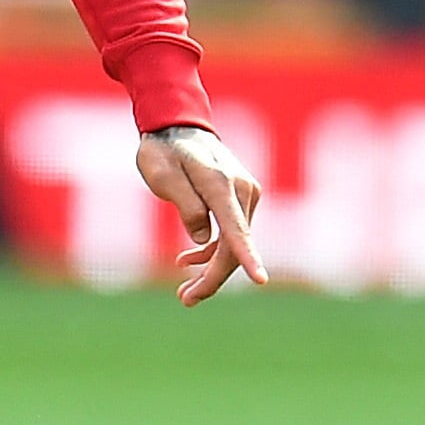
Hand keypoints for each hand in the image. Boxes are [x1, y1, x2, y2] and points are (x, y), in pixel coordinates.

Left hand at [135, 124, 266, 304]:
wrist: (178, 125)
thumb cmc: (165, 150)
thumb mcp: (162, 175)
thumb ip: (185, 204)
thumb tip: (205, 238)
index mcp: (220, 184)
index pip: (236, 229)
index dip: (247, 258)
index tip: (262, 280)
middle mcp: (242, 189)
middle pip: (235, 246)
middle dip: (213, 278)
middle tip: (185, 299)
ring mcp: (247, 193)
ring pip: (235, 244)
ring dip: (213, 270)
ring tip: (185, 292)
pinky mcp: (243, 198)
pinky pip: (234, 234)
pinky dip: (214, 252)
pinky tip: (190, 260)